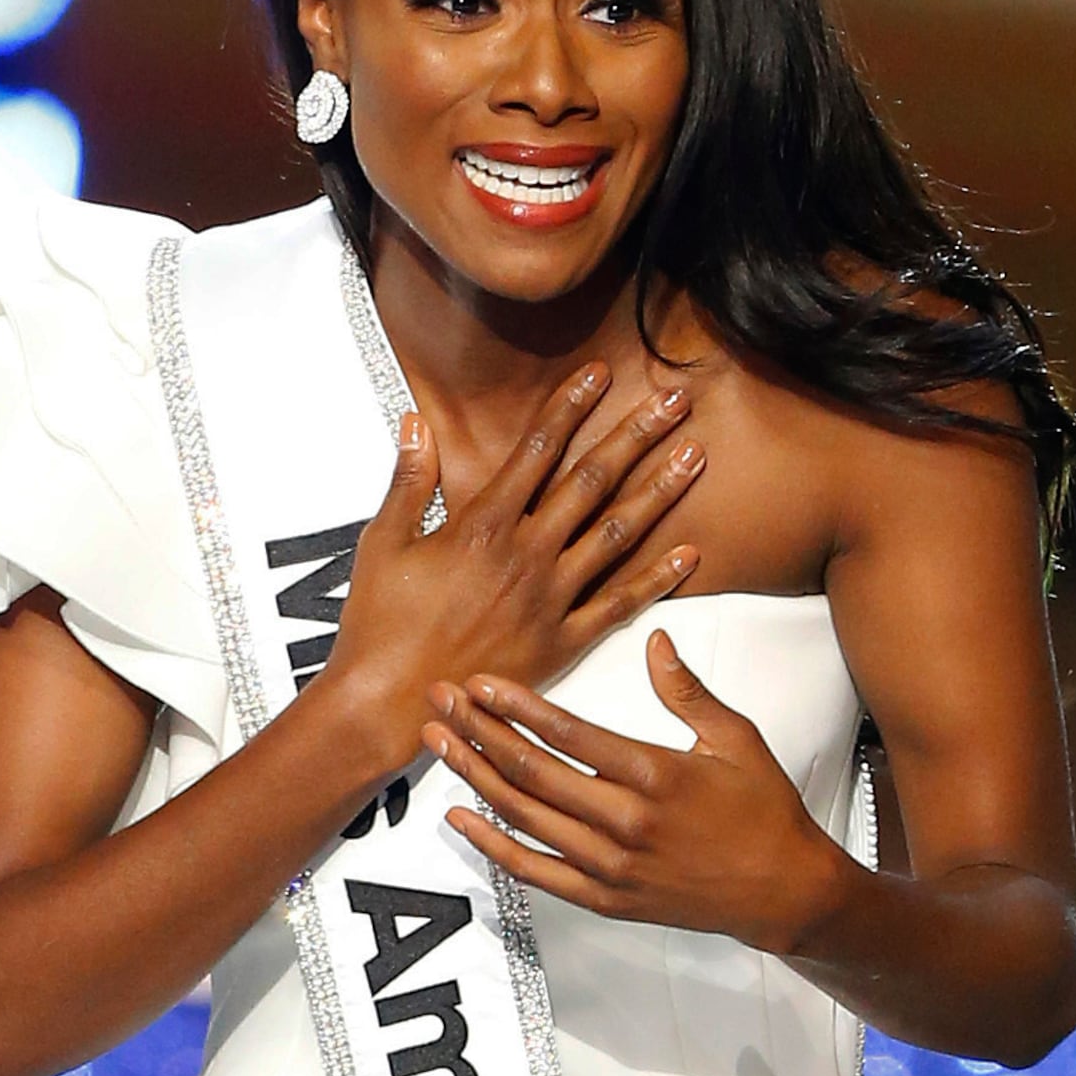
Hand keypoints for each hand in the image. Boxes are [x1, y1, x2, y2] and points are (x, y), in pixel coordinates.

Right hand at [313, 368, 706, 770]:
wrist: (390, 701)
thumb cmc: (380, 624)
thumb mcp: (383, 542)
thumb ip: (408, 480)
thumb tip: (416, 422)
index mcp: (482, 524)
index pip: (537, 449)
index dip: (571, 406)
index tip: (601, 374)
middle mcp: (526, 555)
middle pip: (593, 480)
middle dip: (637, 434)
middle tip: (676, 400)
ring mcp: (550, 599)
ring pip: (617, 534)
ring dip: (660, 491)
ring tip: (695, 456)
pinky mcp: (562, 642)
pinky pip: (620, 605)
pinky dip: (658, 580)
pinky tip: (689, 553)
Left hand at [420, 632, 857, 953]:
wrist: (783, 892)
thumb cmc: (763, 813)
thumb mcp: (737, 738)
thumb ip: (688, 691)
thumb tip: (656, 641)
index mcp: (656, 775)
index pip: (569, 733)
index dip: (518, 706)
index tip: (482, 683)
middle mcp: (626, 822)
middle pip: (533, 772)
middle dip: (480, 732)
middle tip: (442, 702)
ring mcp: (612, 866)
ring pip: (524, 818)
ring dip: (476, 778)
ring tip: (441, 745)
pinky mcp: (606, 898)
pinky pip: (535, 872)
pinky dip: (493, 846)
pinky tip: (460, 818)